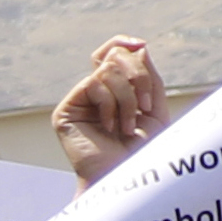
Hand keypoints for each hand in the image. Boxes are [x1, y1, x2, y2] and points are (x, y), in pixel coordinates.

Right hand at [50, 38, 170, 187]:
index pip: (112, 52)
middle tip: (145, 106)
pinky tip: (110, 126)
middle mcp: (94, 93)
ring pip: (108, 70)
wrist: (124, 178)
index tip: (141, 44)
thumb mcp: (155, 111)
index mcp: (114, 90)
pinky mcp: (66, 111)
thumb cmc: (141, 153)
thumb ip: (150, 79)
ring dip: (127, 98)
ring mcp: (79, 101)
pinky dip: (110, 104)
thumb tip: (140, 48)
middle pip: (114, 56)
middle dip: (138, 77)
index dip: (122, 42)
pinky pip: (93, 84)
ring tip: (127, 126)